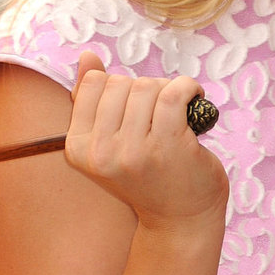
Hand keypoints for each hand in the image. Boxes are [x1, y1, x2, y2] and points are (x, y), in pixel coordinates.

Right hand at [66, 51, 228, 231]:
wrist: (180, 218)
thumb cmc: (148, 176)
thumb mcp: (111, 142)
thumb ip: (94, 100)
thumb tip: (88, 56)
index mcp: (79, 149)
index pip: (94, 84)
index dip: (120, 88)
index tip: (137, 107)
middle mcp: (102, 152)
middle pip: (120, 82)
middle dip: (143, 90)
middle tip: (159, 114)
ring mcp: (134, 151)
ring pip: (147, 86)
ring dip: (167, 90)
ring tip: (177, 112)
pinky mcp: (168, 145)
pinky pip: (174, 93)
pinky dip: (188, 87)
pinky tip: (195, 97)